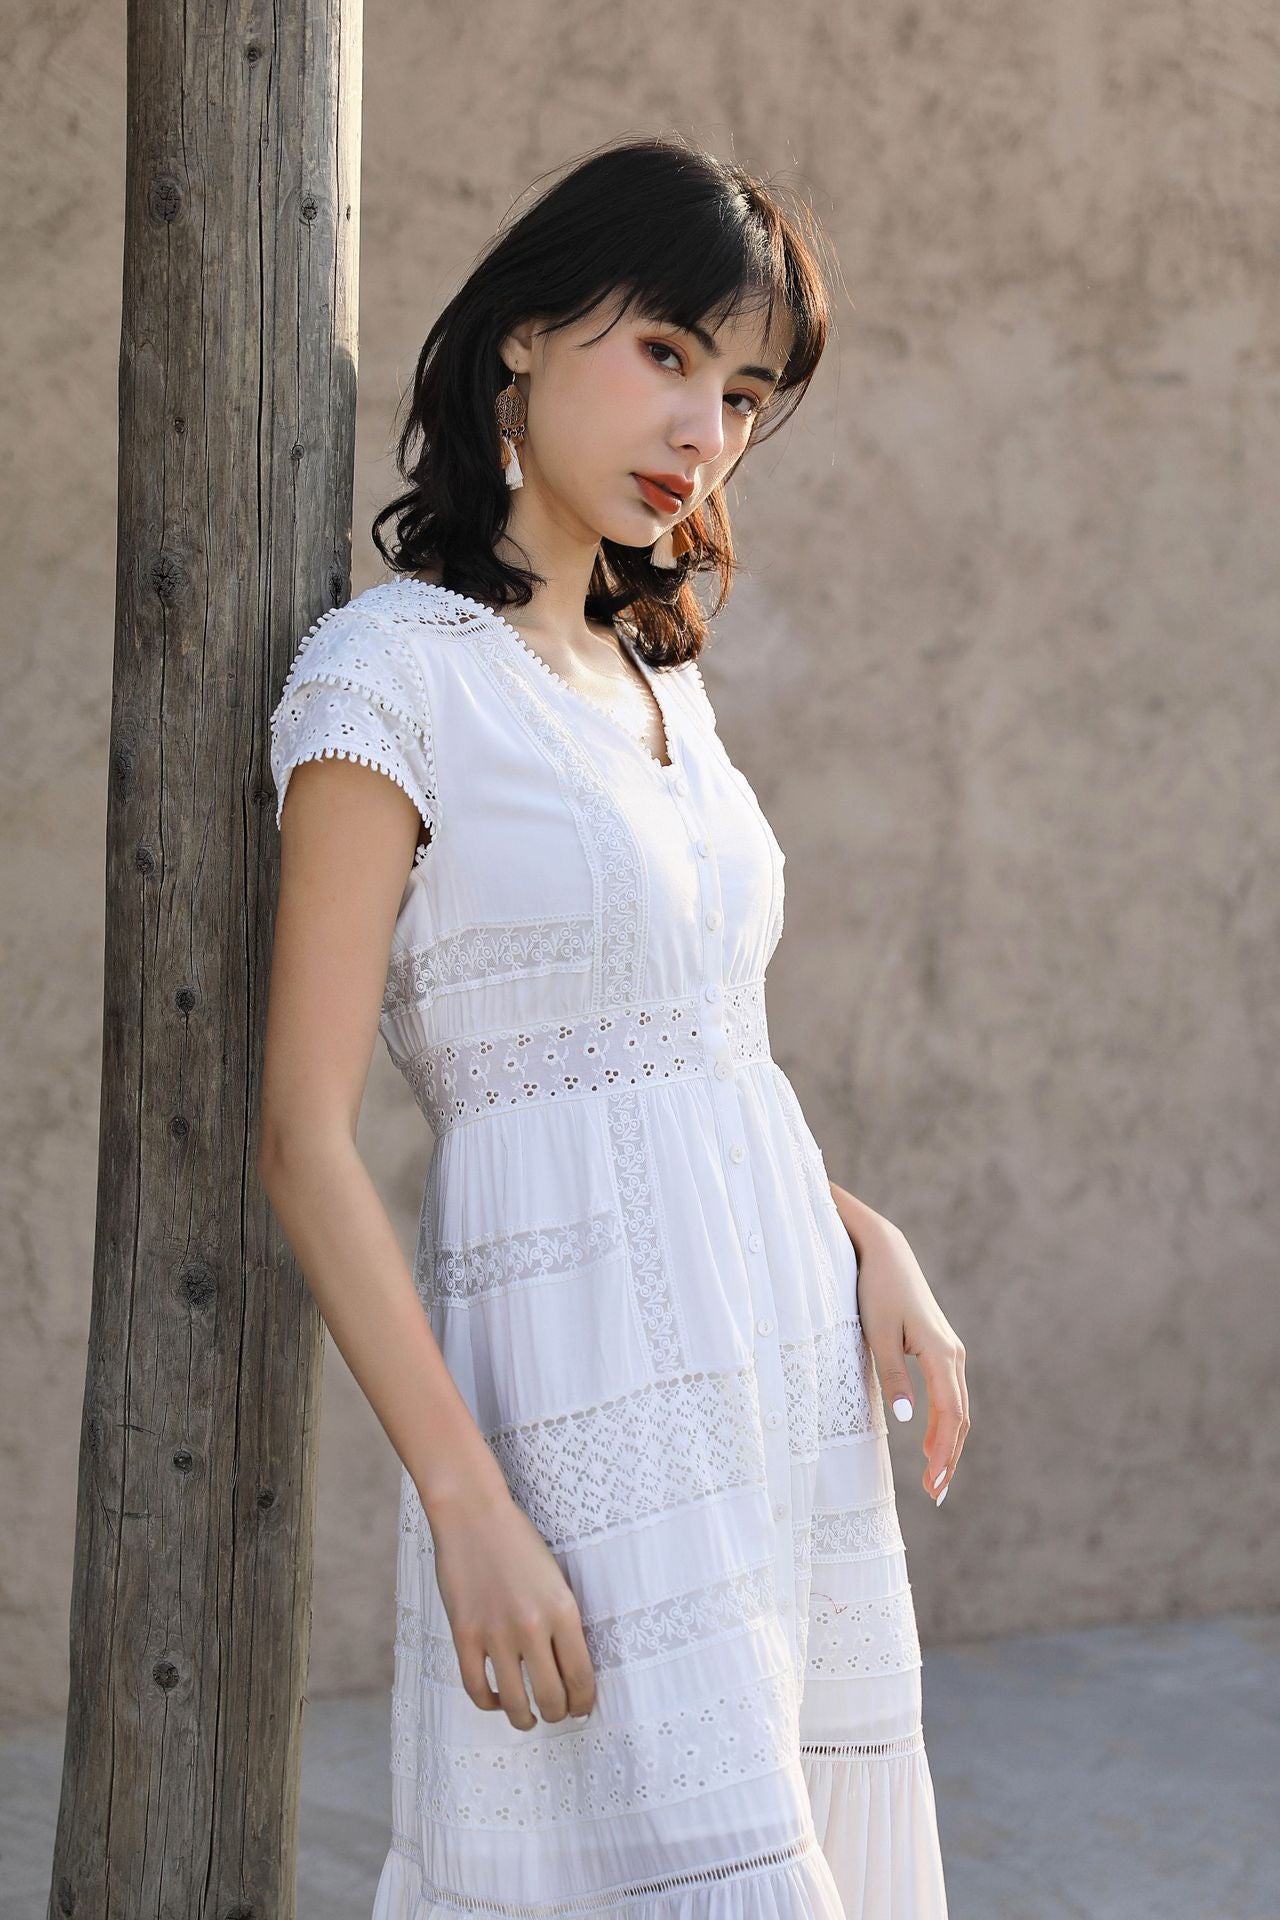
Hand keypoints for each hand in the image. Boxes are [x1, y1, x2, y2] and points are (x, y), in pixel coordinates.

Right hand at [426, 1474, 597, 1729]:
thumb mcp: (556, 1580)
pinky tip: (497, 1700)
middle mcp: (532, 1627)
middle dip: (557, 1714)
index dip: (583, 1703)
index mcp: (563, 1610)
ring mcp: (495, 1633)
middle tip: (556, 1713)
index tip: (581, 1710)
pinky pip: (476, 1687)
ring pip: (515, 1703)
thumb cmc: (518, 1542)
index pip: (581, 1677)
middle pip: (552, 1697)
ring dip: (525, 1719)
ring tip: (528, 1719)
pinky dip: (489, 1703)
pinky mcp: (464, 1634)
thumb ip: (563, 1622)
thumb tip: (569, 1669)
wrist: (473, 1515)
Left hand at [831, 1196, 969, 1505]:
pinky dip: (945, 1423)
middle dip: (949, 1458)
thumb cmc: (876, 1290)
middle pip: (960, 1417)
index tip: (933, 1485)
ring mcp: (950, 1351)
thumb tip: (910, 1421)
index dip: (943, 1452)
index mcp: (940, 1352)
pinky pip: (950, 1394)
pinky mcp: (940, 1349)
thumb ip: (894, 1377)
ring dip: (948, 1444)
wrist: (885, 1253)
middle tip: (935, 1495)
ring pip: (958, 1408)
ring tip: (935, 1479)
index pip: (950, 1414)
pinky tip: (932, 1443)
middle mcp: (953, 1354)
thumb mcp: (878, 1334)